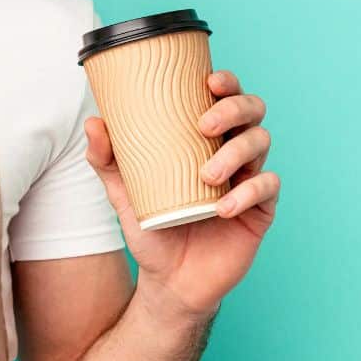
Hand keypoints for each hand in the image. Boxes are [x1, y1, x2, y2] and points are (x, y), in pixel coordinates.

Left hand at [85, 69, 279, 319]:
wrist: (169, 279)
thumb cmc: (152, 226)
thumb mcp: (123, 192)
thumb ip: (107, 159)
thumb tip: (94, 122)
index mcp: (206, 138)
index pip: (226, 97)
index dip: (227, 83)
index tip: (210, 81)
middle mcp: (233, 152)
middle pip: (253, 112)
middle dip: (234, 109)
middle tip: (204, 125)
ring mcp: (249, 179)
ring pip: (261, 144)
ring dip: (236, 151)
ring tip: (207, 174)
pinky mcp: (260, 210)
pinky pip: (267, 189)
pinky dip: (247, 193)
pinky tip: (223, 206)